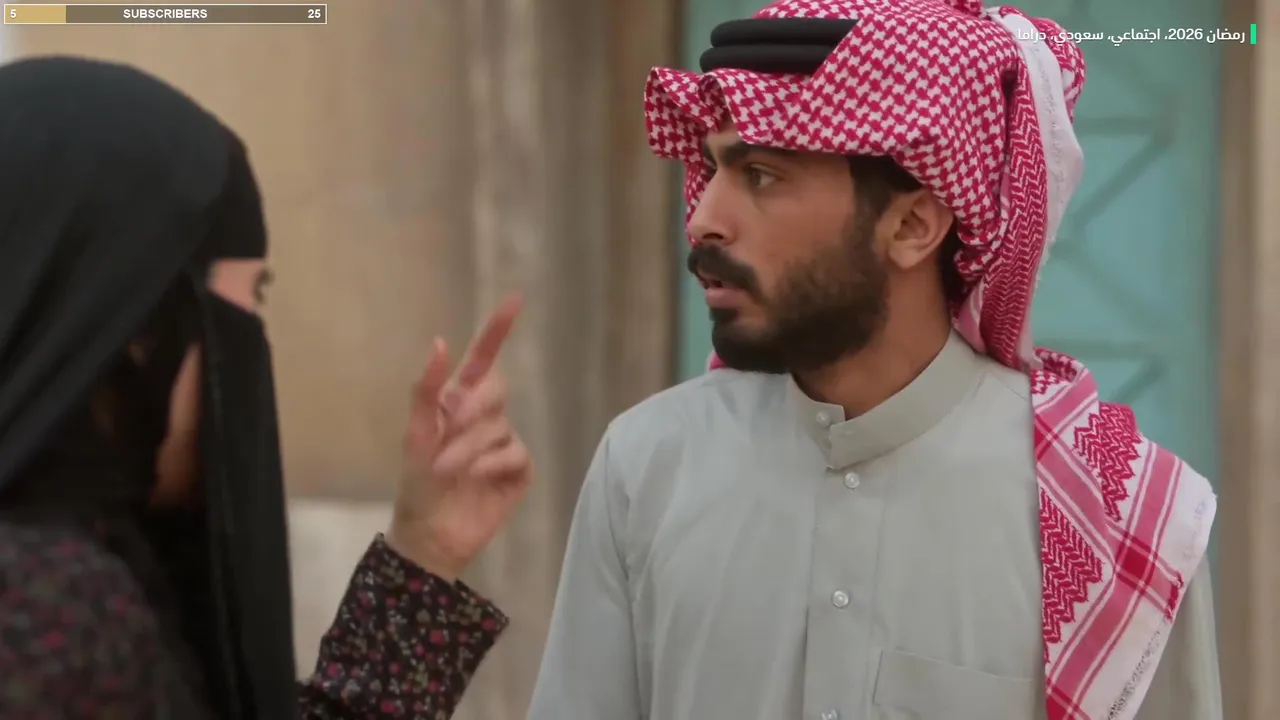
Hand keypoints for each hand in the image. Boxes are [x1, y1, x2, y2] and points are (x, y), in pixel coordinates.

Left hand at [386, 293, 531, 581]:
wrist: (429, 533)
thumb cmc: (416, 484)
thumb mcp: (414, 433)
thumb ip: (425, 388)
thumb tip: (439, 341)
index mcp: (458, 401)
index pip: (484, 357)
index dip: (498, 328)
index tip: (516, 298)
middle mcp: (485, 416)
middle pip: (497, 388)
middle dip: (472, 409)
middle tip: (446, 432)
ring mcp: (504, 442)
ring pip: (501, 425)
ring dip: (470, 447)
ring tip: (448, 470)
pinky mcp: (519, 470)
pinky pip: (515, 452)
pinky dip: (492, 463)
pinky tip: (476, 478)